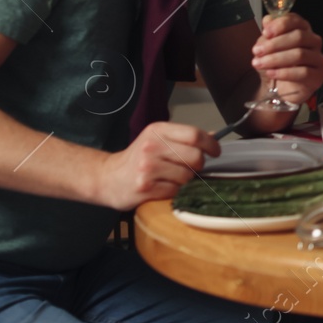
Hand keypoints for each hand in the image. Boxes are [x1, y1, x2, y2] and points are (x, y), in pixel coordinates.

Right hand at [94, 121, 217, 209]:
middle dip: (198, 165)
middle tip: (191, 168)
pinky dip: (173, 191)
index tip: (215, 152)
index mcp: (157, 131)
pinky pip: (175, 191)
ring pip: (187, 176)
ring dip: (185, 180)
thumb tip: (214, 135)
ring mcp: (147, 168)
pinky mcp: (144, 187)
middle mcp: (152, 147)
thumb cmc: (137, 158)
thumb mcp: (157, 140)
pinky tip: (162, 187)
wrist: (107, 177)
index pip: (195, 135)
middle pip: (195, 157)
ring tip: (171, 177)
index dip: (211, 145)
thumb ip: (183, 138)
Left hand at [253, 12, 322, 103]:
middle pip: (298, 37)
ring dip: (276, 59)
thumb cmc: (277, 64)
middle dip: (275, 44)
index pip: (296, 20)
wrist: (282, 88)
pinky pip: (303, 72)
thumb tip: (268, 21)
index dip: (280, 25)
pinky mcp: (319, 75)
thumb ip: (268, 34)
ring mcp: (318, 58)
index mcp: (303, 30)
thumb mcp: (268, 48)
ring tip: (260, 63)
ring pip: (300, 54)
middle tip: (257, 51)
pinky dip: (284, 72)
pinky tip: (271, 73)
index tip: (265, 32)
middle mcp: (314, 41)